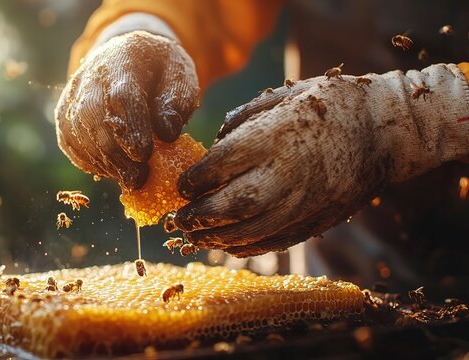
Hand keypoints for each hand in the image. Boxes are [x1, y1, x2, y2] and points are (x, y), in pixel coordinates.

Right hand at [55, 31, 198, 188]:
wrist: (126, 56)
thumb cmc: (159, 71)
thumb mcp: (180, 76)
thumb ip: (177, 102)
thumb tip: (167, 132)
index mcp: (124, 59)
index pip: (121, 95)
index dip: (130, 127)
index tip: (144, 155)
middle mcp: (90, 74)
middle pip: (92, 115)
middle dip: (115, 152)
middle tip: (138, 177)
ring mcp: (73, 95)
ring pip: (77, 133)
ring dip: (103, 162)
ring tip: (129, 178)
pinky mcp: (64, 114)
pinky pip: (70, 143)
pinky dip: (90, 161)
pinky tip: (112, 170)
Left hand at [175, 64, 468, 256]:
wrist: (386, 130)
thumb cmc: (331, 105)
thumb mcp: (283, 96)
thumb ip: (242, 120)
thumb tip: (213, 147)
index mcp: (272, 138)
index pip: (218, 166)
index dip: (193, 180)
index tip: (182, 185)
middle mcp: (284, 174)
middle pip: (229, 206)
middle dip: (198, 217)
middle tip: (178, 220)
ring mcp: (302, 202)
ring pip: (249, 231)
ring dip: (216, 238)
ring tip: (196, 237)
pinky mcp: (316, 220)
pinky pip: (274, 242)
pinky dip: (247, 248)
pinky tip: (229, 245)